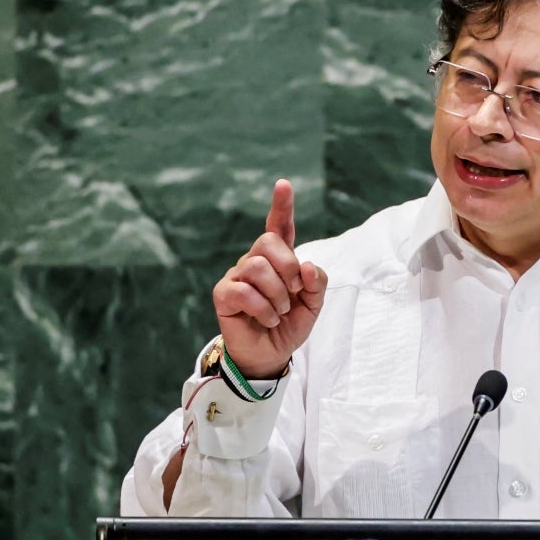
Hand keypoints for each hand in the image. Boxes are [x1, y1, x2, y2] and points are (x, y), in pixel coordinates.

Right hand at [212, 179, 327, 377]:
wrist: (272, 354)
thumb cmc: (290, 324)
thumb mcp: (313, 304)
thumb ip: (316, 283)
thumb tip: (307, 266)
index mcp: (278, 259)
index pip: (278, 227)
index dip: (281, 206)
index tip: (284, 185)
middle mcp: (254, 262)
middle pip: (268, 242)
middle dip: (288, 267)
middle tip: (293, 292)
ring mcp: (236, 276)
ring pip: (257, 267)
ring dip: (277, 295)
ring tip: (280, 312)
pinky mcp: (223, 294)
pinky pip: (244, 291)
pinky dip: (264, 309)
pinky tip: (268, 319)